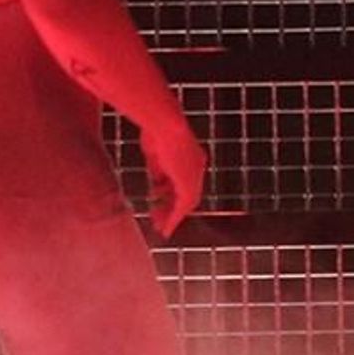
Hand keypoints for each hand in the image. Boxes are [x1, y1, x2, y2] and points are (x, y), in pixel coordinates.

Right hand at [141, 108, 207, 236]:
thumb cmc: (157, 131)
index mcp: (192, 157)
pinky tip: (165, 229)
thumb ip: (159, 170)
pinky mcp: (189, 185)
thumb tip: (157, 183)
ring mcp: (195, 177)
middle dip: (170, 206)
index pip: (182, 179)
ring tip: (158, 225)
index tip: (158, 198)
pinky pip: (182, 208)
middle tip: (157, 217)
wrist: (165, 125)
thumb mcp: (156, 154)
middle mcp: (197, 167)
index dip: (170, 191)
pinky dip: (174, 220)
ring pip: (185, 204)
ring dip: (171, 216)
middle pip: (185, 193)